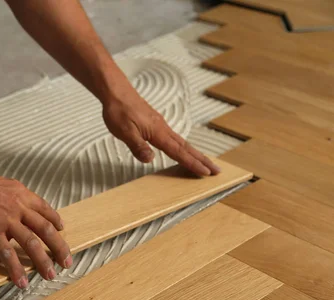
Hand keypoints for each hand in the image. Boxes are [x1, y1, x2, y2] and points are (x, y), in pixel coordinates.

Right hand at [0, 163, 72, 288]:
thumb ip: (9, 199)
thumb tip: (13, 215)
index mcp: (19, 193)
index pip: (44, 208)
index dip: (55, 220)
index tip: (61, 230)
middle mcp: (17, 205)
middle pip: (46, 229)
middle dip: (59, 247)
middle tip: (66, 261)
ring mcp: (6, 219)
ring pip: (32, 243)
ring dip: (44, 262)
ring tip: (50, 275)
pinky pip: (8, 254)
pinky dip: (16, 270)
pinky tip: (21, 281)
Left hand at [102, 86, 220, 175]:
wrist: (116, 92)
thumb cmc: (119, 110)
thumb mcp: (124, 131)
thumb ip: (138, 146)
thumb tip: (150, 159)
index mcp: (157, 132)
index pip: (178, 152)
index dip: (191, 163)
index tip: (205, 172)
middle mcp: (163, 128)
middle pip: (186, 147)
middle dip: (202, 159)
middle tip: (216, 170)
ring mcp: (160, 125)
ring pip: (182, 142)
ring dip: (195, 153)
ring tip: (205, 163)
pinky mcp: (155, 123)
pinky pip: (174, 138)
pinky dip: (183, 147)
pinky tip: (183, 150)